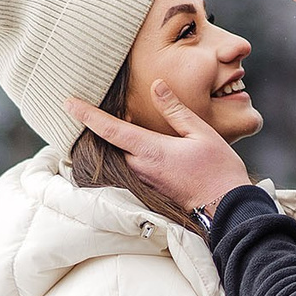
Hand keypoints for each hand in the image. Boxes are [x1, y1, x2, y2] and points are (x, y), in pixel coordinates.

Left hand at [63, 80, 253, 217]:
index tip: (67, 102)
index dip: (86, 114)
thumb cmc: (219, 171)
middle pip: (108, 141)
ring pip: (118, 153)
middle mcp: (140, 167)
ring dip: (110, 137)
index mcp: (150, 150)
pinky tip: (126, 139)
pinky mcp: (149, 187)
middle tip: (84, 104)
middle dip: (96, 124)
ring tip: (102, 117)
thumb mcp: (200, 132)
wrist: (228, 209)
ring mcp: (144, 179)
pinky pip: (129, 164)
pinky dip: (123, 150)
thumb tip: (157, 86)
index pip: (109, 129)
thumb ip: (175, 110)